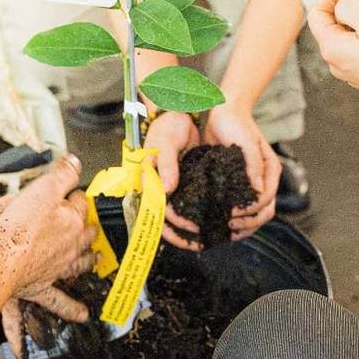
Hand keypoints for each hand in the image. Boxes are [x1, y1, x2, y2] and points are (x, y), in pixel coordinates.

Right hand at [0, 155, 96, 358]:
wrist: (2, 259)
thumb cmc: (18, 226)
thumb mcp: (42, 189)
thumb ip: (62, 174)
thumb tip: (76, 161)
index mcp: (72, 221)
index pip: (80, 203)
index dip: (76, 194)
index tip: (73, 191)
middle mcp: (70, 246)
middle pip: (85, 234)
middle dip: (90, 227)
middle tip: (93, 224)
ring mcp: (59, 267)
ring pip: (80, 264)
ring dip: (89, 260)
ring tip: (97, 260)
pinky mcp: (43, 285)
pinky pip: (61, 300)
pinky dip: (73, 308)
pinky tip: (82, 315)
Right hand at [144, 111, 202, 250]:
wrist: (178, 114)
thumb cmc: (168, 126)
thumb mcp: (165, 142)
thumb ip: (167, 165)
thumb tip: (167, 189)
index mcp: (148, 180)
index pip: (157, 210)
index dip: (174, 222)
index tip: (192, 227)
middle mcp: (157, 188)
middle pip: (164, 220)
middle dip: (181, 235)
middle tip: (201, 244)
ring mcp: (170, 187)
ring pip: (176, 216)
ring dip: (188, 230)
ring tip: (207, 240)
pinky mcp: (183, 184)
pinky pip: (188, 205)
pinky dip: (196, 215)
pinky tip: (211, 222)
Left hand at [204, 103, 279, 239]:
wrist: (224, 111)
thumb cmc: (236, 123)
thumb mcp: (245, 142)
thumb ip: (253, 164)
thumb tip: (258, 190)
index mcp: (270, 170)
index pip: (267, 199)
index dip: (251, 211)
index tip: (233, 214)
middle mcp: (263, 179)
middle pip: (263, 211)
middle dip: (248, 223)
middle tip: (228, 226)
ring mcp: (250, 183)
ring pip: (252, 213)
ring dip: (242, 224)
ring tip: (224, 229)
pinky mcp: (236, 183)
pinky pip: (238, 205)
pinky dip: (232, 216)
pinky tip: (218, 221)